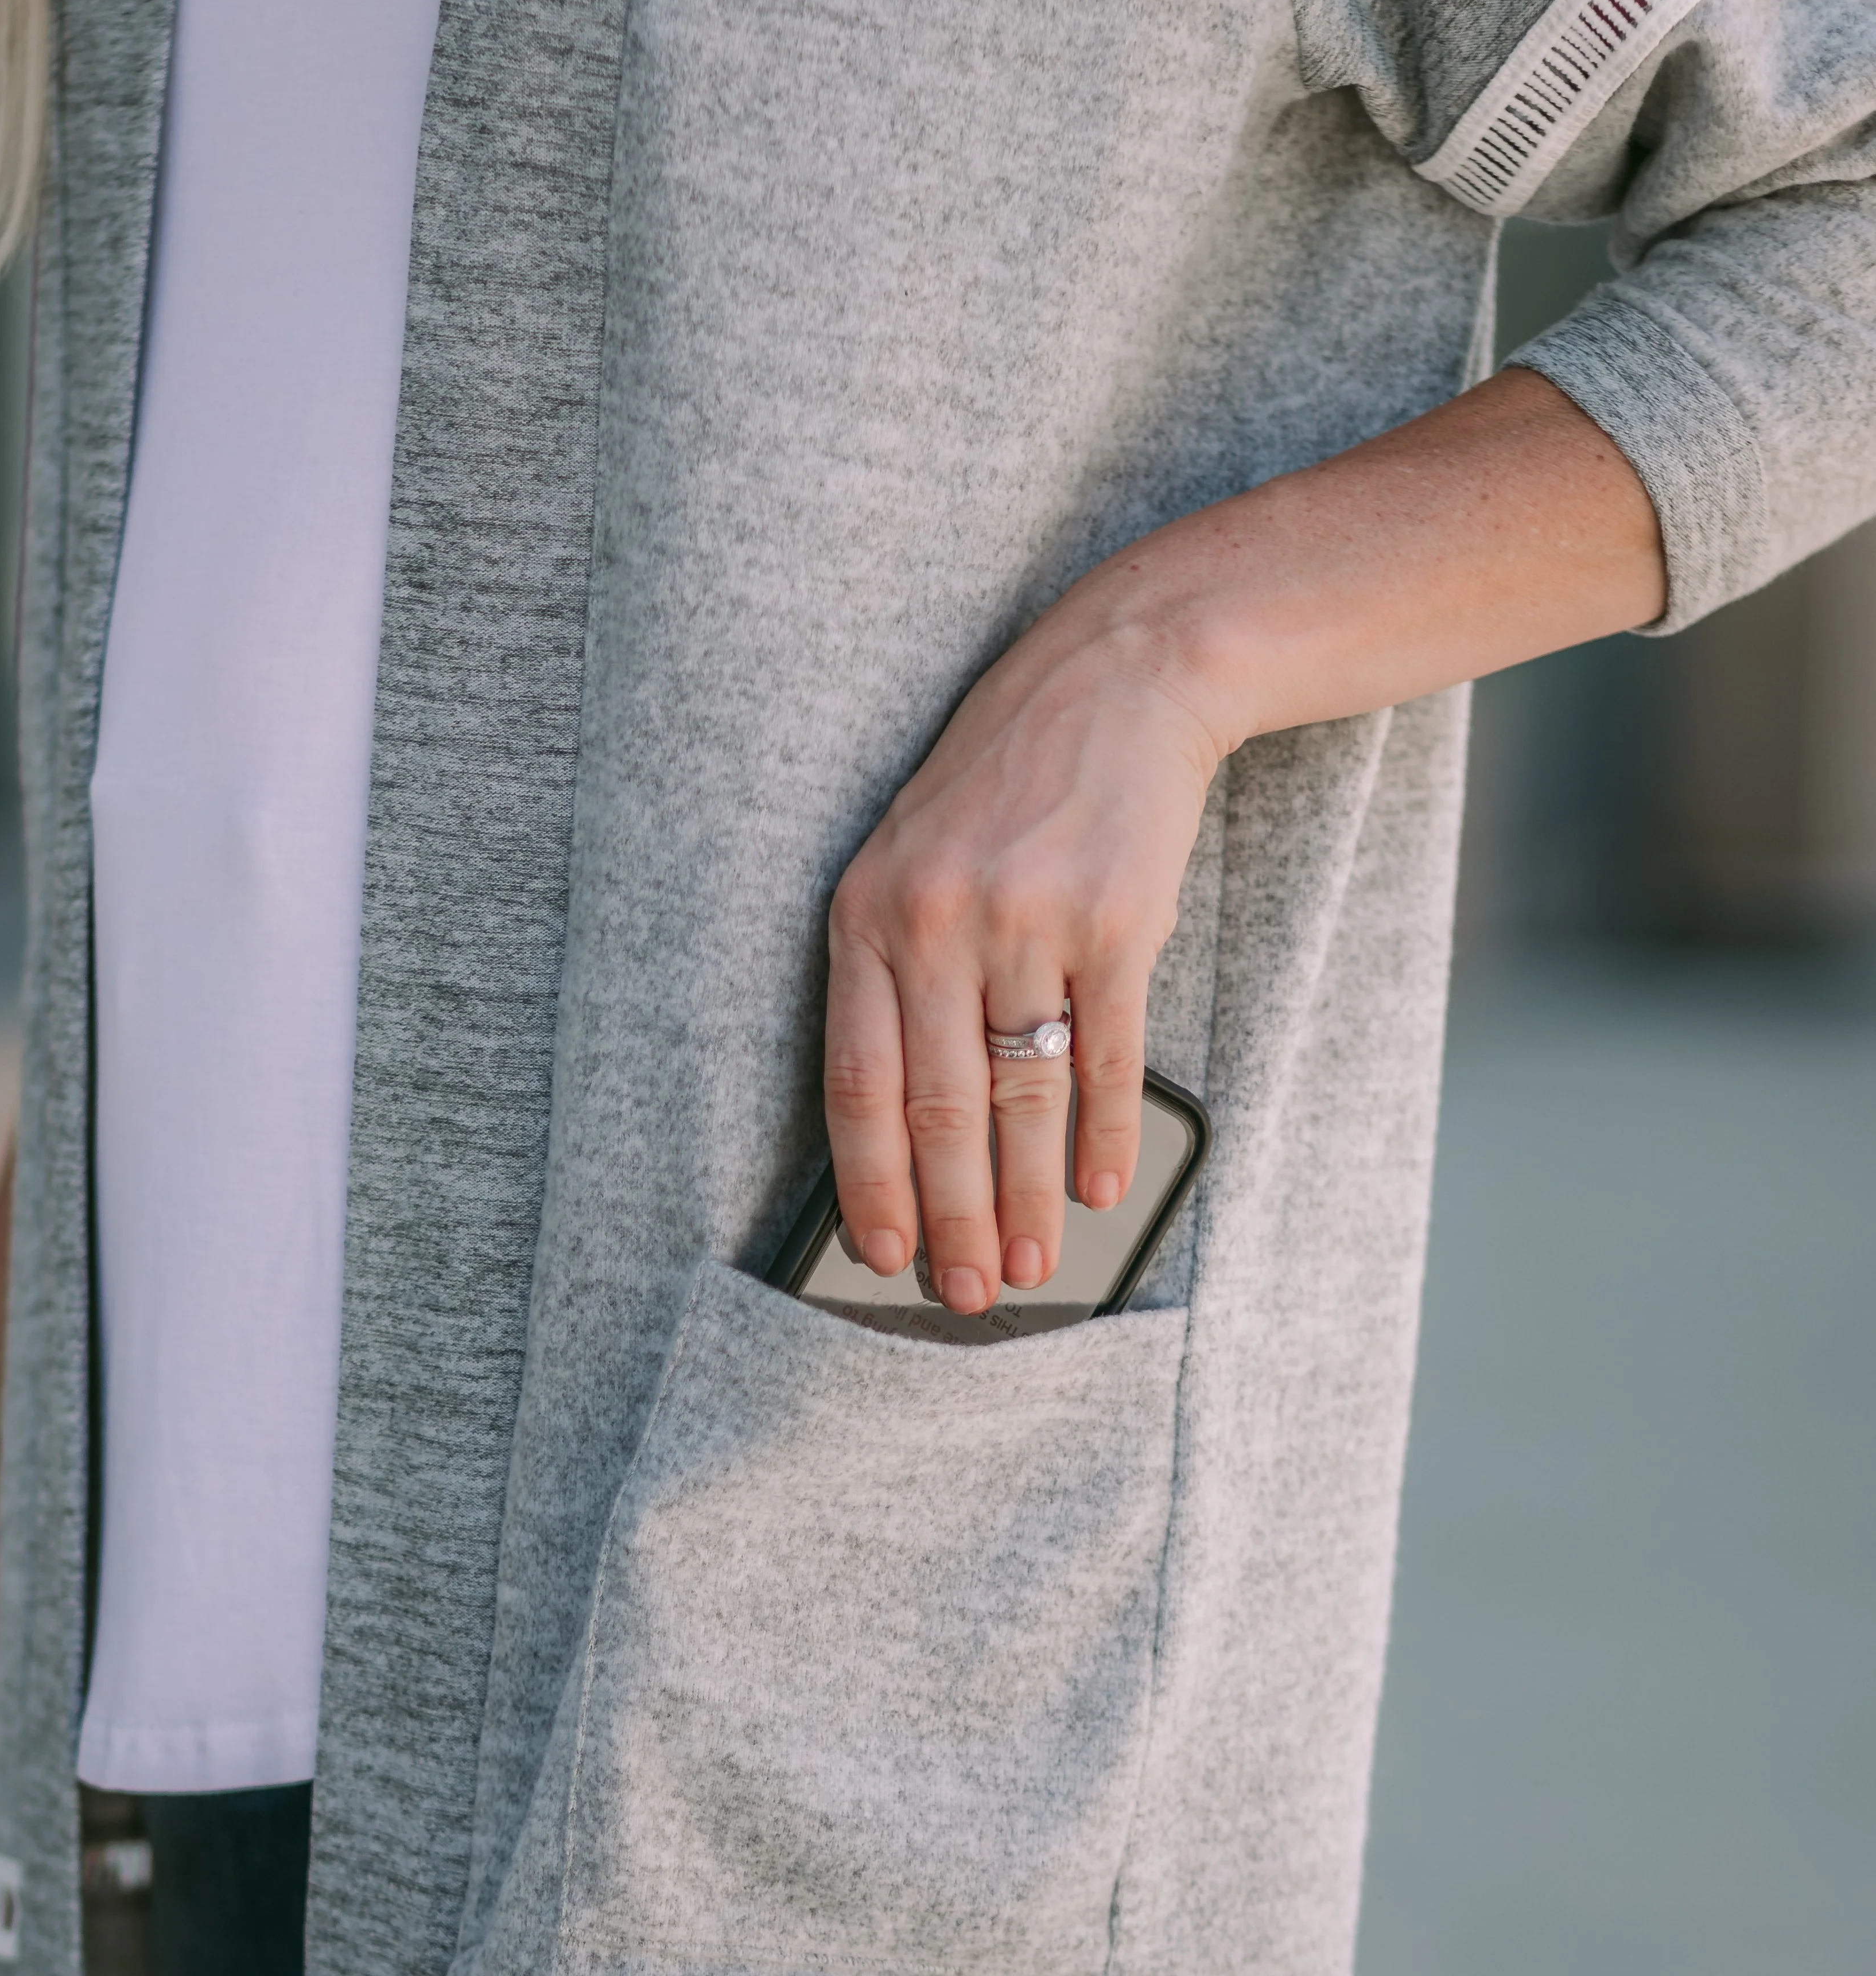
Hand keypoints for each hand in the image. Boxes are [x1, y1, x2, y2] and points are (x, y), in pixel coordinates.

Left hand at [825, 370, 1664, 1306]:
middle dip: (951, 1217)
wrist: (1119, 679)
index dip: (869, 1180)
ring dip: (1027, 1198)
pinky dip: (1101, 1135)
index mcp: (868, 911)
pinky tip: (1096, 1188)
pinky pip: (1103, 1057)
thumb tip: (909, 1117)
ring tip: (1029, 1266)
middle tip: (960, 1295)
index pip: (856, 1079)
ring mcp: (1029, 922)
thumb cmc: (1008, 780)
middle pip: (942, 1107)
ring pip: (1023, 1099)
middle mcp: (939, 921)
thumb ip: (900, 969)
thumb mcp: (918, 855)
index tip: (880, 1255)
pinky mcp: (1114, 923)